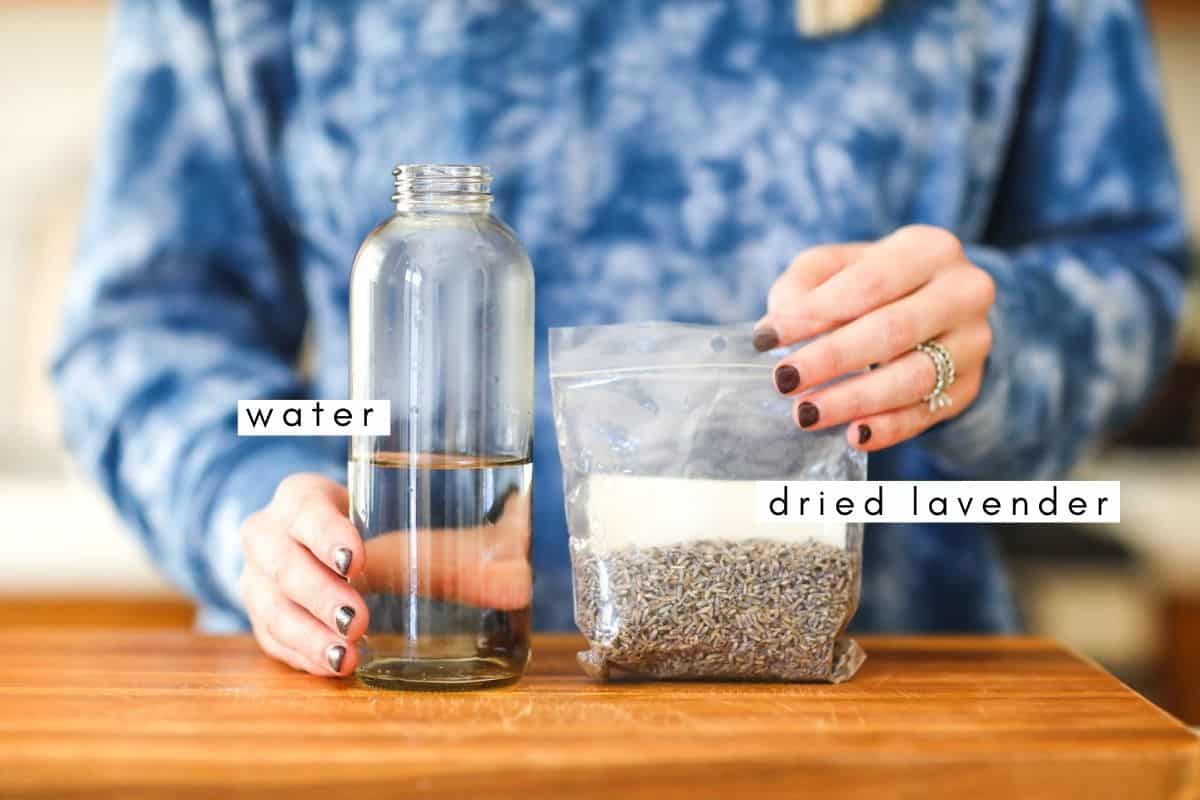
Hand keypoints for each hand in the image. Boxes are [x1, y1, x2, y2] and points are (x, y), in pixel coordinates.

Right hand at [240, 473, 532, 676]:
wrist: (331, 549)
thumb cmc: (384, 530)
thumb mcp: (422, 532)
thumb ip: (470, 553)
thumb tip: (518, 582)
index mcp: (305, 496)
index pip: (303, 504)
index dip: (325, 530)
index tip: (358, 559)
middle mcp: (272, 533)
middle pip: (277, 556)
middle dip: (317, 590)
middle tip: (358, 618)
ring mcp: (259, 578)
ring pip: (266, 602)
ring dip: (305, 632)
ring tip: (347, 657)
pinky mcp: (265, 618)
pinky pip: (270, 638)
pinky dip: (299, 655)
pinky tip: (332, 667)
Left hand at [754, 225, 994, 449]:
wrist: (933, 312)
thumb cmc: (872, 283)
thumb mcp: (835, 267)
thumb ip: (803, 284)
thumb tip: (778, 324)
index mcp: (929, 249)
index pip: (868, 283)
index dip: (815, 313)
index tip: (767, 338)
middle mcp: (964, 291)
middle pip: (893, 330)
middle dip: (832, 359)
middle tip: (783, 380)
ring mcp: (973, 342)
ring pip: (914, 376)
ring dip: (854, 399)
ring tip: (806, 413)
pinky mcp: (968, 386)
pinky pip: (928, 412)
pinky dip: (890, 427)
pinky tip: (854, 435)